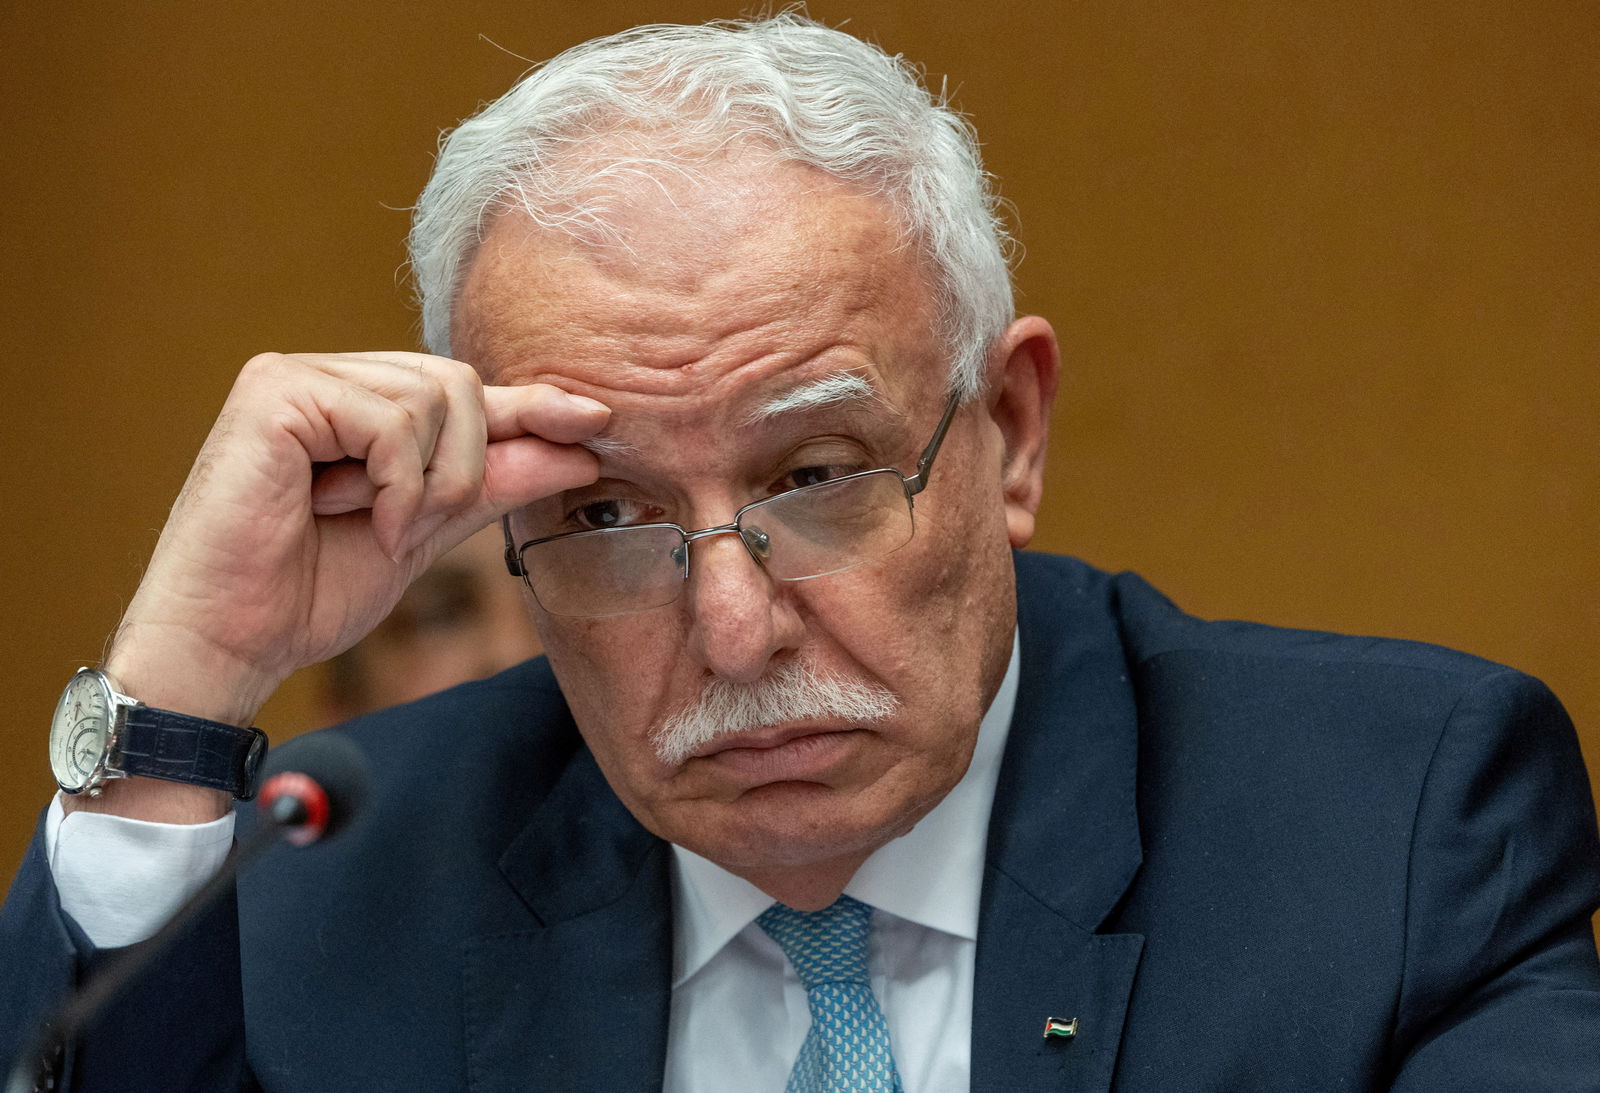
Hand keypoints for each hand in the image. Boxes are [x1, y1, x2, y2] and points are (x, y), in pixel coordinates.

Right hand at [95, 351, 603, 772]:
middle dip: (464, 468)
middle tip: (412, 531)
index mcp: (358, 405)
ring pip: (437, 397)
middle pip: (460, 385)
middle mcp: (328, 377)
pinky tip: (356, 518)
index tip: (595, 420)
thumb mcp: (425, 532)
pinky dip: (395, 484)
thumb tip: (577, 448)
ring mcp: (297, 376)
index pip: (463, 392)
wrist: (231, 642)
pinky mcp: (275, 392)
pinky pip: (392, 421)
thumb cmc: (308, 592)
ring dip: (427, 483)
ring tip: (377, 528)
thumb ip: (490, 484)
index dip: (531, 405)